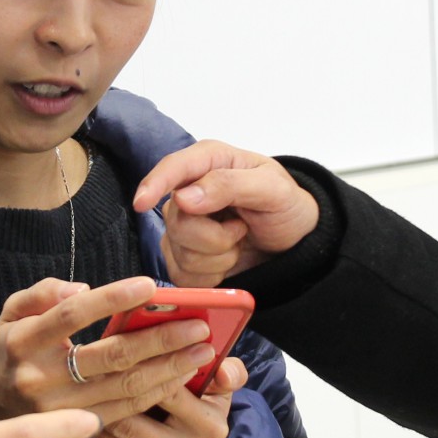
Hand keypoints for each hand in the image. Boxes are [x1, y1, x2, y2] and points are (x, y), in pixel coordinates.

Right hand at [0, 276, 215, 425]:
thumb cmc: (14, 351)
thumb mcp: (12, 314)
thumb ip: (41, 293)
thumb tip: (81, 289)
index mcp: (25, 342)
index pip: (73, 315)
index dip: (113, 299)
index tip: (151, 285)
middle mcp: (42, 379)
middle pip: (110, 356)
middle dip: (160, 340)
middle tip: (198, 326)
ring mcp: (62, 411)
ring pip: (125, 388)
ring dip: (170, 369)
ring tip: (202, 351)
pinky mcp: (79, 430)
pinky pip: (127, 411)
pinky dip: (158, 392)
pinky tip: (182, 376)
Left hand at [83, 356, 244, 437]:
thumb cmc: (202, 409)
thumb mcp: (220, 391)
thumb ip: (229, 372)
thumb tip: (223, 369)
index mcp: (209, 424)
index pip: (169, 391)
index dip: (141, 369)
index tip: (114, 352)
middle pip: (136, 420)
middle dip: (106, 396)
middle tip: (81, 374)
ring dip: (90, 418)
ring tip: (72, 396)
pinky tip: (72, 422)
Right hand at [132, 141, 318, 289]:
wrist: (295, 242)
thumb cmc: (286, 207)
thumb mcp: (273, 189)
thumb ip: (230, 185)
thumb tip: (184, 197)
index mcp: (210, 162)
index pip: (173, 168)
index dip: (155, 184)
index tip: (143, 202)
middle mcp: (189, 191)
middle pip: (176, 221)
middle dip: (214, 236)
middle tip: (242, 229)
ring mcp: (183, 226)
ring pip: (179, 251)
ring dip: (218, 257)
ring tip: (239, 241)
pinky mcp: (183, 256)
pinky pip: (182, 275)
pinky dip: (211, 276)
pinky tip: (228, 261)